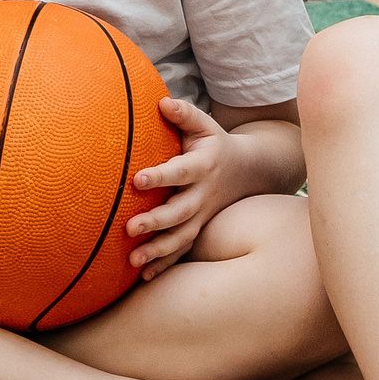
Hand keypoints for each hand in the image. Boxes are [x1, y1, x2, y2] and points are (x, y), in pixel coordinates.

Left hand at [122, 99, 245, 280]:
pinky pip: (183, 251)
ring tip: (134, 261)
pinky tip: (144, 277)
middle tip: (130, 228)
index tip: (137, 180)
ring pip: (182, 237)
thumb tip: (161, 102)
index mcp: (203, 165)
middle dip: (156, 221)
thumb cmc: (214, 143)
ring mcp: (203, 216)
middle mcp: (203, 195)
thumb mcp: (204, 124)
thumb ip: (184, 114)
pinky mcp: (199, 229)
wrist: (248, 171)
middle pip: (180, 212)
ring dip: (158, 251)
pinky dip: (165, 265)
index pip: (180, 172)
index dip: (160, 176)